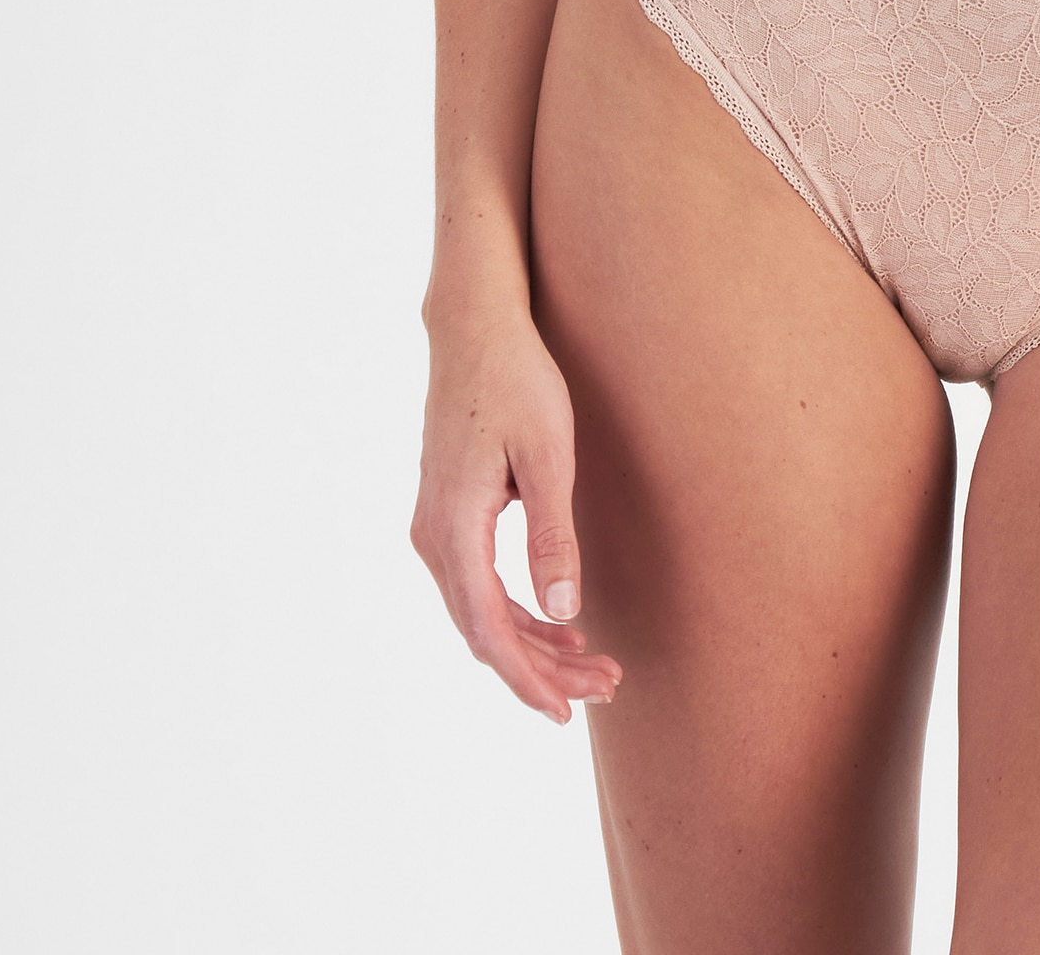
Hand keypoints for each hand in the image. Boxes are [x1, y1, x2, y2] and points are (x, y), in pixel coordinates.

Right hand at [411, 295, 620, 723]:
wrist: (475, 327)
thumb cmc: (517, 380)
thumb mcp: (548, 453)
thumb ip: (553, 534)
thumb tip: (563, 611)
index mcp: (454, 527)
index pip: (487, 629)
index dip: (527, 679)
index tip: (566, 712)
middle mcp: (433, 537)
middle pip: (484, 631)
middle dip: (542, 669)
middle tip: (606, 687)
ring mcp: (435, 527)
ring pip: (481, 612)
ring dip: (534, 644)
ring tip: (595, 664)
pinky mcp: (448, 516)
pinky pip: (479, 586)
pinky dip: (518, 612)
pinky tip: (560, 622)